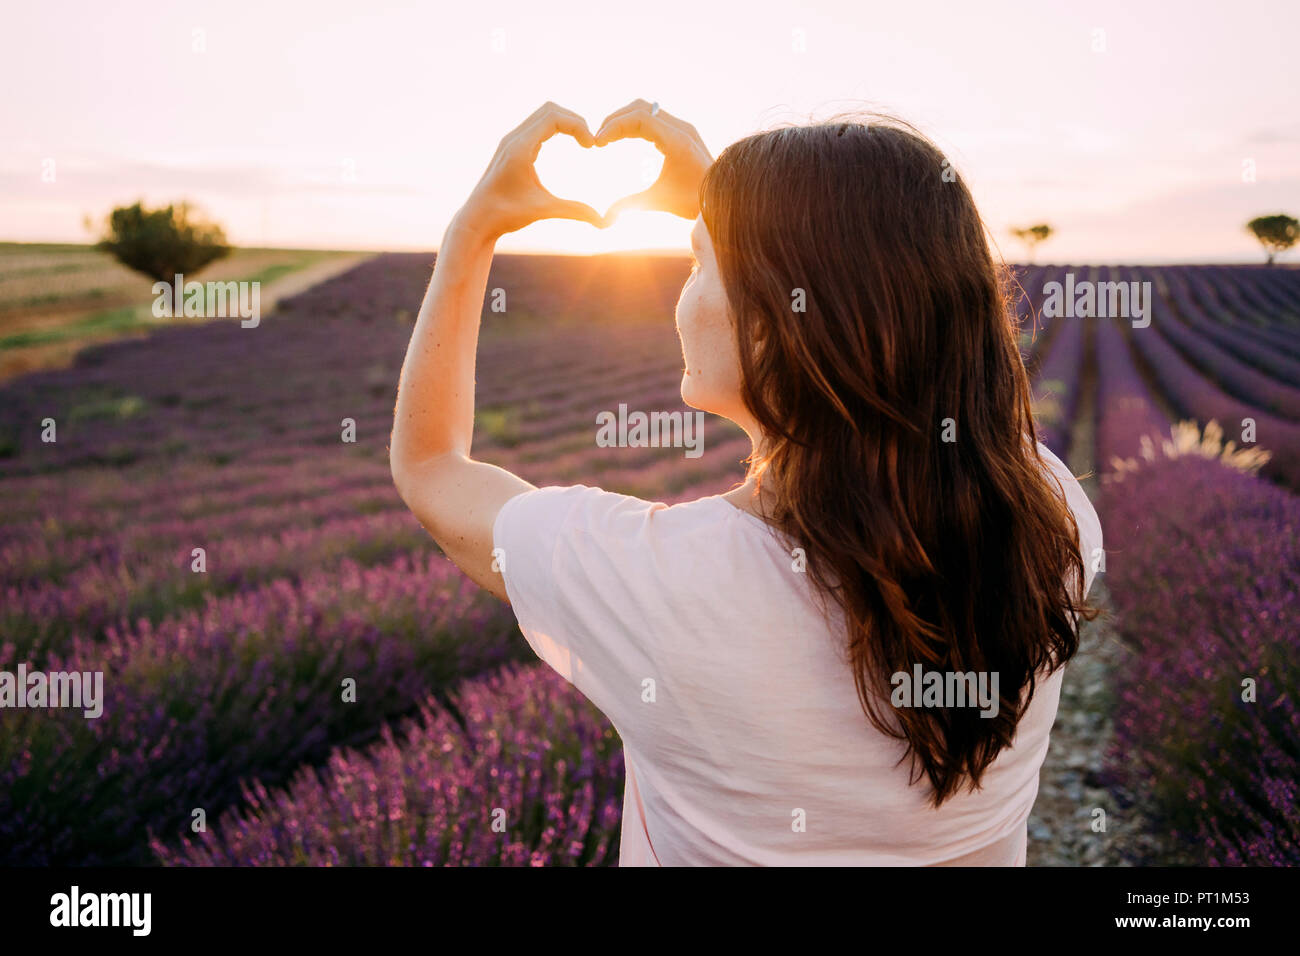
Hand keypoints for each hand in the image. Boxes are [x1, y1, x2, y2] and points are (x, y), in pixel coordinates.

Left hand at [457, 102, 604, 240]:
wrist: (477, 220)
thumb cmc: (505, 215)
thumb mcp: (543, 211)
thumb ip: (574, 211)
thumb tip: (603, 221)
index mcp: (520, 147)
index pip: (554, 117)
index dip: (578, 126)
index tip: (592, 146)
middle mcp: (514, 138)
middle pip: (550, 109)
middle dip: (574, 121)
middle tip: (589, 143)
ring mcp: (511, 141)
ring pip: (543, 114)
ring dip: (565, 123)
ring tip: (582, 142)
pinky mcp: (511, 147)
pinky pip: (537, 125)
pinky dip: (555, 128)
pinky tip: (567, 145)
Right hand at [596, 100, 712, 220]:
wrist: (723, 200)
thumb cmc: (693, 202)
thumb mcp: (659, 201)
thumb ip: (630, 205)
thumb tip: (603, 218)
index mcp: (677, 141)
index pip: (640, 118)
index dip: (614, 127)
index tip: (597, 143)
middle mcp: (682, 128)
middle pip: (641, 108)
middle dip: (615, 120)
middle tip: (598, 139)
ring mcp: (683, 127)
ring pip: (647, 109)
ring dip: (625, 119)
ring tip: (607, 138)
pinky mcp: (683, 132)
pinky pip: (655, 118)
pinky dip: (636, 123)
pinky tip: (623, 139)